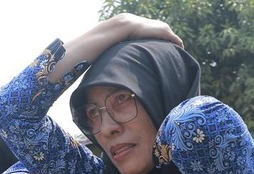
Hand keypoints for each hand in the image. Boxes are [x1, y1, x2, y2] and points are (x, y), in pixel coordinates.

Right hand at [52, 14, 182, 83]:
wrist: (73, 54)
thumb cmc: (81, 62)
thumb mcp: (102, 59)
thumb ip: (112, 59)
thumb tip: (115, 72)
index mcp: (118, 27)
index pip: (144, 30)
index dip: (157, 38)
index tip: (167, 49)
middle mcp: (123, 20)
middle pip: (153, 26)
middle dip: (166, 36)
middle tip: (178, 49)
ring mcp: (125, 21)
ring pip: (155, 26)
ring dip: (169, 36)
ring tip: (179, 47)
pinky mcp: (126, 26)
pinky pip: (152, 30)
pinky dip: (166, 36)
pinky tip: (175, 44)